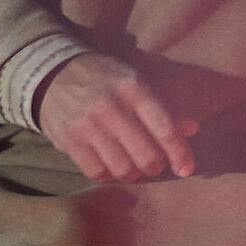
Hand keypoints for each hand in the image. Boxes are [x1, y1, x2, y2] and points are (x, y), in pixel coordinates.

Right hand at [35, 53, 197, 183]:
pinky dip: (108, 173)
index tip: (186, 169)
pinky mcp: (70, 141)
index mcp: (134, 89)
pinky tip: (109, 163)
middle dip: (155, 165)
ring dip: (132, 172)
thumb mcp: (136, 82)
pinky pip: (97, 173)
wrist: (53, 72)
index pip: (165, 128)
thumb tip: (192, 129)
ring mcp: (88, 126)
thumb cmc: (105, 78)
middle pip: (147, 157)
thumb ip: (164, 107)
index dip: (180, 154)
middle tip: (152, 161)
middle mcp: (111, 108)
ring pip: (123, 170)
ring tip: (130, 163)